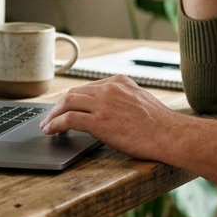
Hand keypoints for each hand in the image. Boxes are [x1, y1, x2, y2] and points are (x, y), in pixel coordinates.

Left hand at [39, 75, 182, 162]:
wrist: (170, 135)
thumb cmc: (161, 125)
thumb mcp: (141, 102)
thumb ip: (123, 101)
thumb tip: (111, 112)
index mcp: (119, 82)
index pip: (88, 87)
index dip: (73, 98)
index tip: (66, 107)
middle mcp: (109, 88)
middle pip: (74, 92)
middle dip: (59, 105)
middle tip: (50, 117)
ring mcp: (104, 103)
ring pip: (67, 102)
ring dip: (53, 115)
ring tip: (47, 126)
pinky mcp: (99, 121)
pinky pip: (69, 119)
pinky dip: (55, 124)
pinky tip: (51, 131)